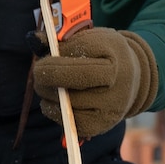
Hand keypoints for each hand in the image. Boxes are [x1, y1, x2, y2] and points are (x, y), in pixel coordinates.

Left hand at [31, 27, 158, 138]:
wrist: (131, 74)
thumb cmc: (102, 53)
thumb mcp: (86, 38)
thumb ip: (59, 39)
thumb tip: (33, 39)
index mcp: (113, 56)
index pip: (78, 62)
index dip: (53, 65)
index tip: (42, 62)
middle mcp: (117, 84)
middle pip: (72, 87)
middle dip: (47, 82)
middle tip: (39, 77)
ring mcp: (112, 107)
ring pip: (69, 108)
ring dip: (49, 99)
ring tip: (48, 89)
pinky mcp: (103, 125)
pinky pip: (73, 125)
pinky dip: (58, 114)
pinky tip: (57, 103)